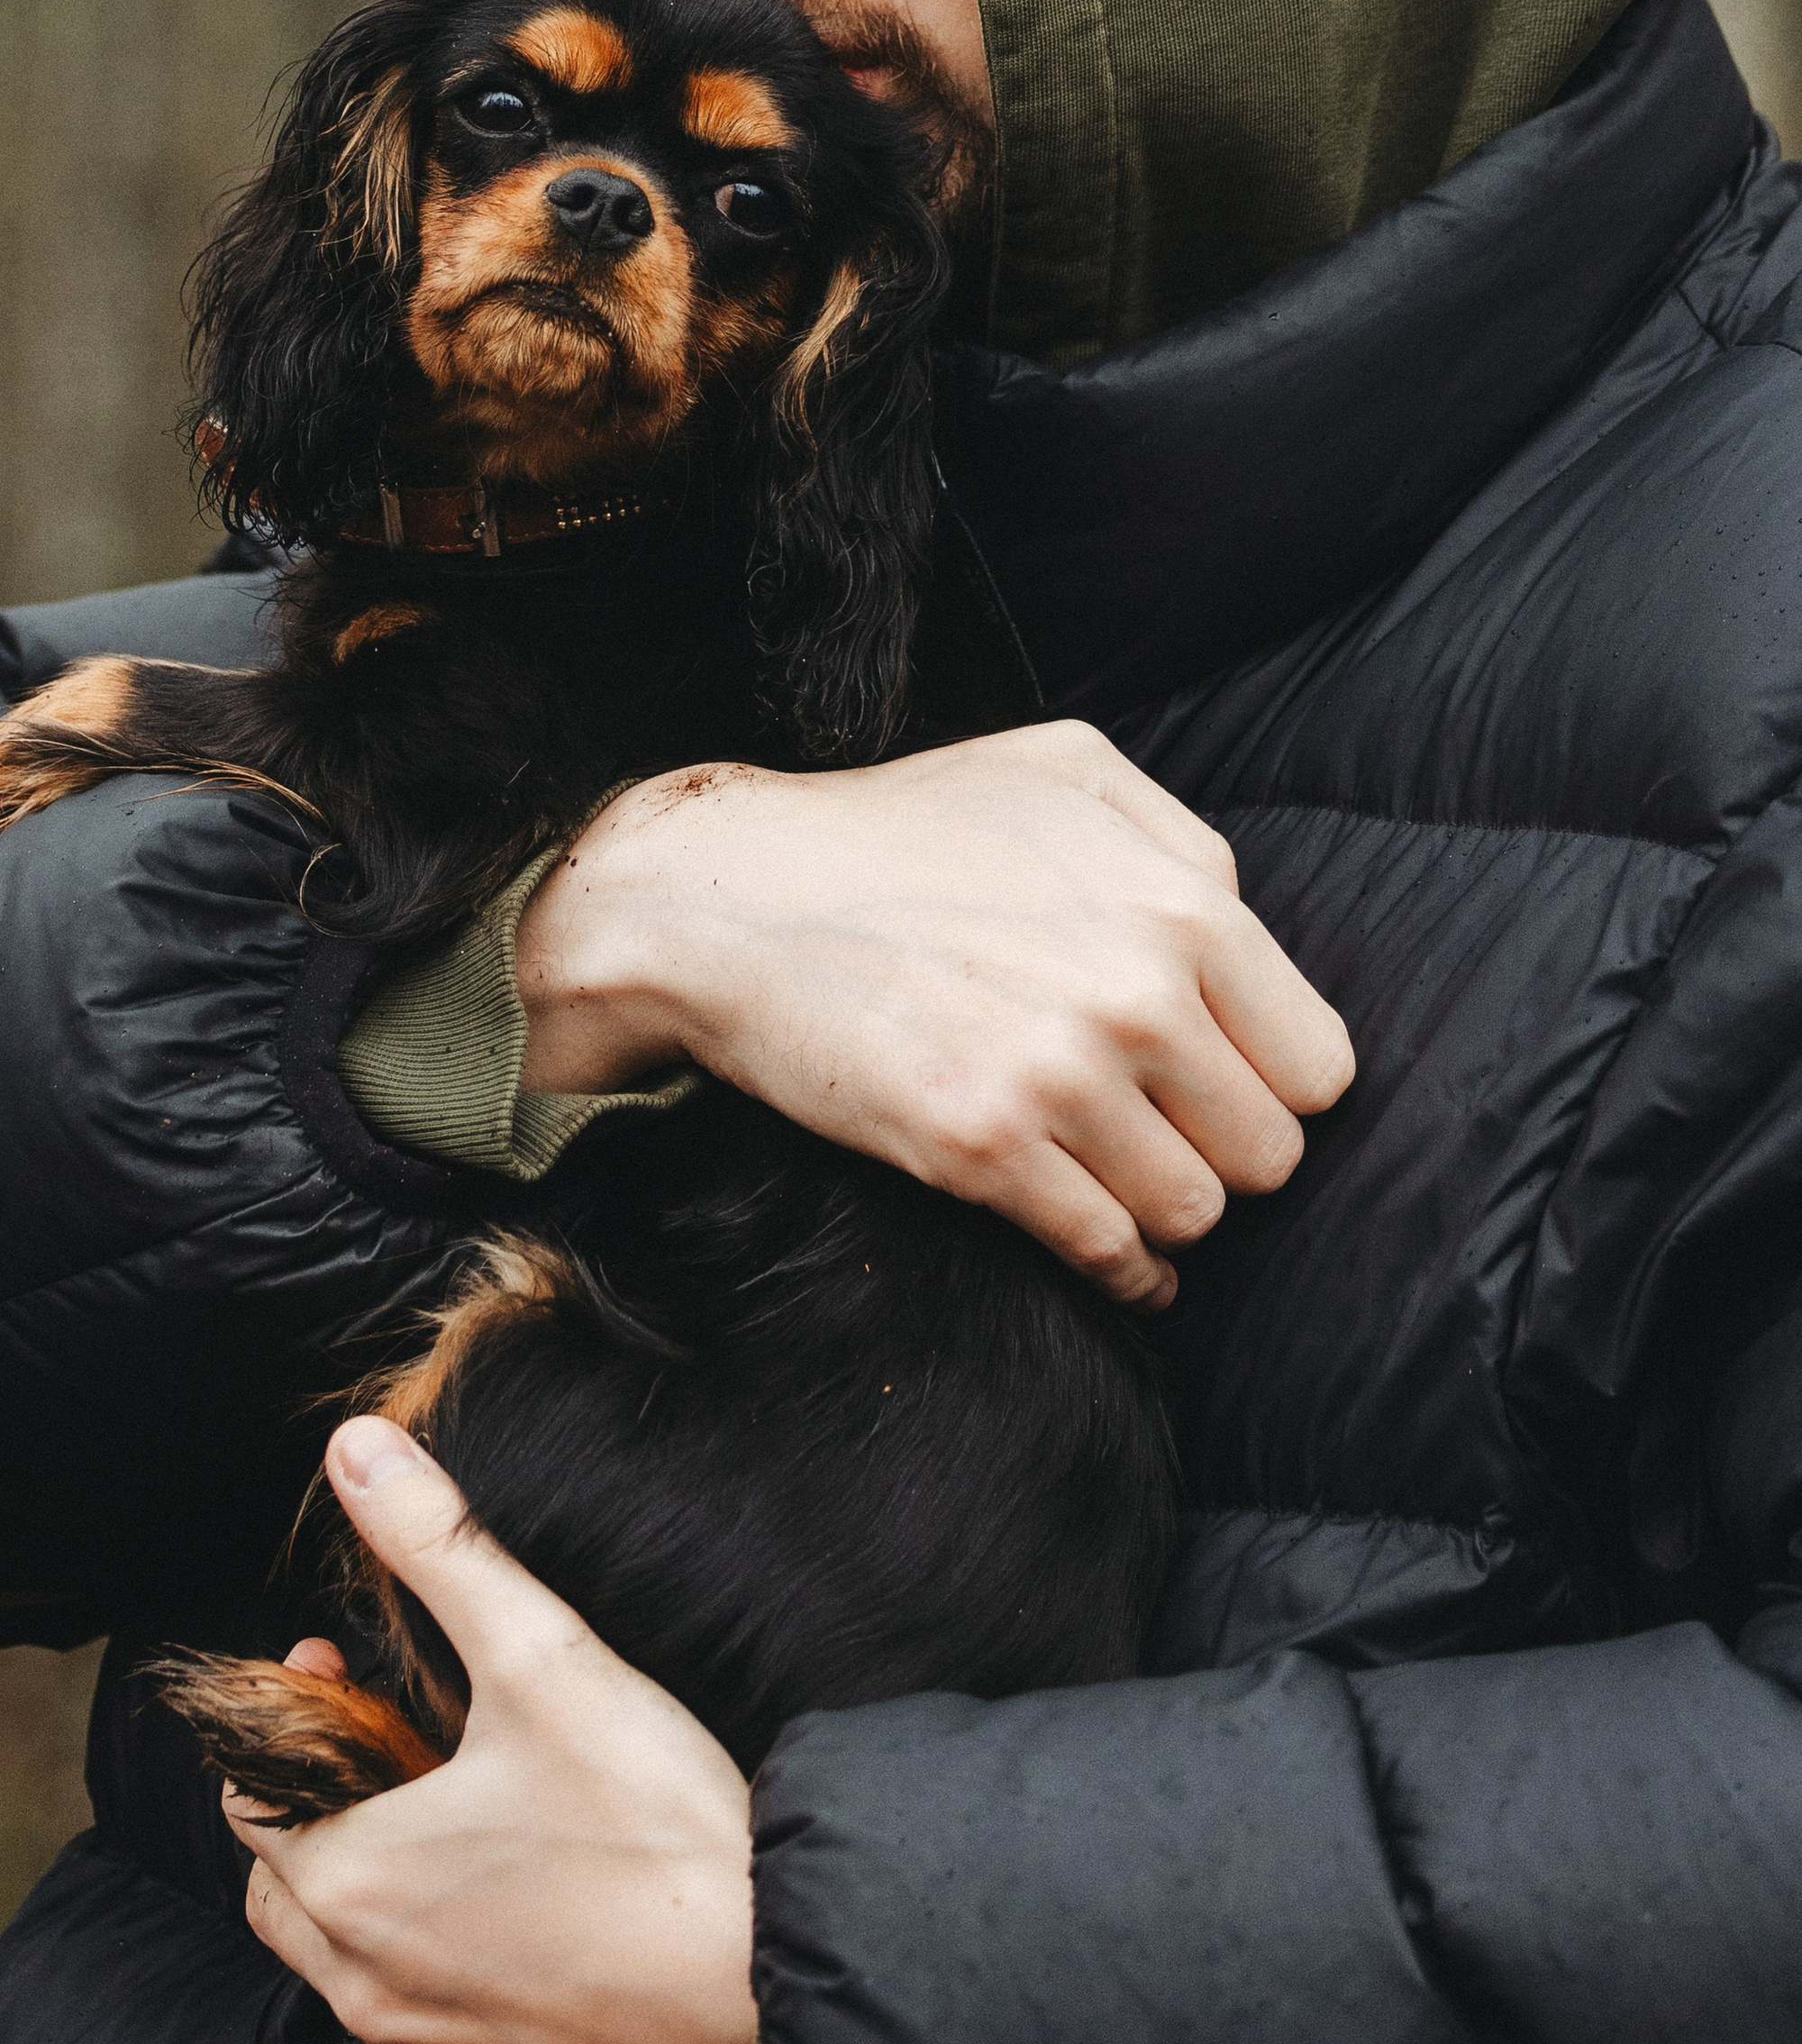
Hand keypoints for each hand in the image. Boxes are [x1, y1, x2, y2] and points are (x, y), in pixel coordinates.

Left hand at [227, 1416, 758, 2043]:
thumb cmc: (654, 1827)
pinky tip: (519, 1901)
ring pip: (347, 1964)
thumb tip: (355, 1447)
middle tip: (403, 1739)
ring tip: (462, 1810)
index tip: (358, 1672)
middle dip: (321, 1808)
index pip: (251, 1803)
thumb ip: (438, 1546)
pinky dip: (435, 1959)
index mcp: (351, 1886)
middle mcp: (368, 1989)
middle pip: (283, 1889)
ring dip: (372, 1886)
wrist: (775, 1978)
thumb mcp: (540, 1655)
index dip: (294, 1725)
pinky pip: (422, 2023)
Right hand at [515, 723, 1353, 1307]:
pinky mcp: (981, 1149)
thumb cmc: (898, 829)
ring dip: (1161, 1208)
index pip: (1317, 1065)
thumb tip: (1244, 926)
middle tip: (1163, 1134)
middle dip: (1220, 1152)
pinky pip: (1110, 1255)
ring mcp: (1059, 1076)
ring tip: (1118, 1179)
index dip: (1269, 1083)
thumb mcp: (1062, 771)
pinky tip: (1109, 1255)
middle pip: (1270, 1154)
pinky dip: (1122, 1272)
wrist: (726, 902)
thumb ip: (1182, 843)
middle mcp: (1137, 991)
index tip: (1220, 1086)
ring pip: (1194, 1213)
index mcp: (1181, 903)